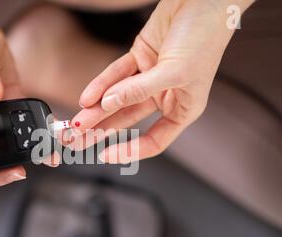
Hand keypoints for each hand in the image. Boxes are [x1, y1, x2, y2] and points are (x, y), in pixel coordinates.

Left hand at [72, 0, 253, 162]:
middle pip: (129, 121)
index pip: (155, 140)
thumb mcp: (174, 72)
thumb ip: (139, 90)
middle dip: (102, 131)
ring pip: (118, 99)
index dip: (130, 151)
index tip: (105, 155)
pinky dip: (100, 84)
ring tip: (76, 123)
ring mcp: (150, 77)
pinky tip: (87, 97)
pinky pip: (116, 74)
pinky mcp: (139, 58)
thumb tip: (108, 103)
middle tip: (78, 141)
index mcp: (183, 109)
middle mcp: (165, 96)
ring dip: (96, 110)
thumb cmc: (205, 37)